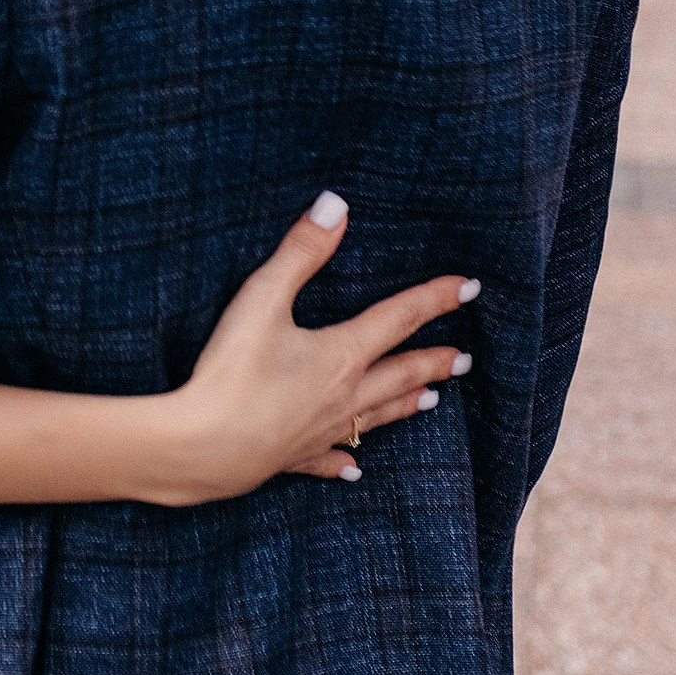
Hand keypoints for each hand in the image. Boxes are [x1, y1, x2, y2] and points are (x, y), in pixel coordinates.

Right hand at [156, 194, 478, 506]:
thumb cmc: (232, 371)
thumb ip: (300, 253)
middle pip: (397, 374)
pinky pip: (328, 458)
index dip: (434, 299)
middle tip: (464, 359)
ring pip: (374, 416)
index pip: (398, 319)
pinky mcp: (293, 456)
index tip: (469, 288)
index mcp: (340, 355)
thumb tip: (336, 205)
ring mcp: (321, 430)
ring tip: (431, 401)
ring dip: (404, 405)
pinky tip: (353, 468)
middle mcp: (342, 395)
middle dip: (431, 361)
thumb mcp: (263, 299)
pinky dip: (343, 460)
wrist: (206, 448)